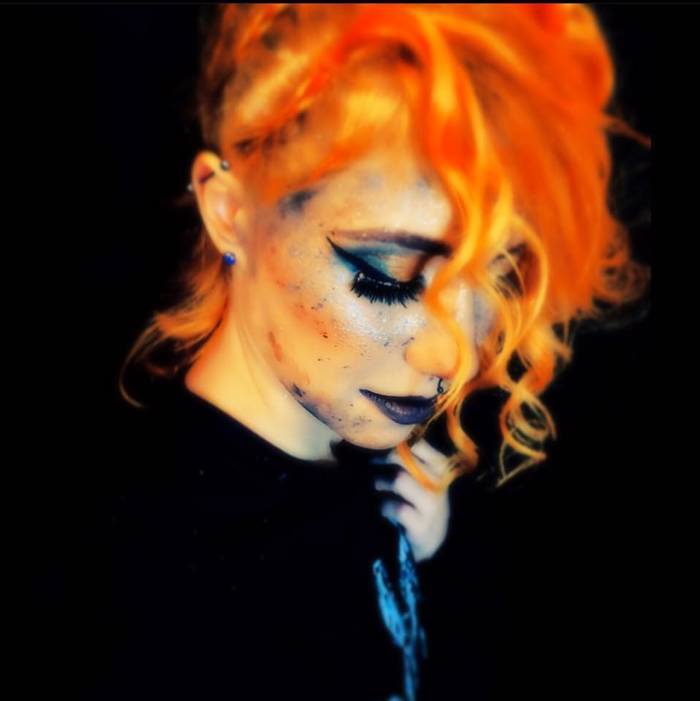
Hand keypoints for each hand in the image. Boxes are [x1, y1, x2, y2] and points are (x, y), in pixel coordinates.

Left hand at [372, 439, 450, 562]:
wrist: (433, 538)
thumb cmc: (422, 500)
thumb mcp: (425, 477)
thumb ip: (411, 459)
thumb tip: (387, 438)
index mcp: (441, 465)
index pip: (417, 444)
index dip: (396, 442)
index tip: (383, 444)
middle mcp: (439, 482)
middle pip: (404, 459)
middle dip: (383, 459)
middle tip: (372, 462)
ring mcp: (431, 503)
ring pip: (399, 480)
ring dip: (382, 482)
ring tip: (377, 484)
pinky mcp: (421, 524)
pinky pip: (397, 507)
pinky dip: (384, 507)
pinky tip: (383, 509)